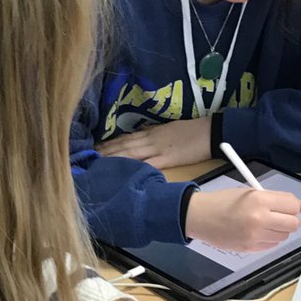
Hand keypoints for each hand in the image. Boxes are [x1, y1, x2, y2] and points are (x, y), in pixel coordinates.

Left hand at [95, 118, 210, 168]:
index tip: (96, 148)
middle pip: (124, 146)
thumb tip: (141, 137)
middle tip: (89, 157)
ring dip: (114, 158)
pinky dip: (134, 168)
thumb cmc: (193, 130)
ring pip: (131, 153)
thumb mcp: (170, 128)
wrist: (211, 131)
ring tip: (98, 163)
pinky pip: (148, 164)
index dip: (110, 143)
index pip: (126, 138)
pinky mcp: (168, 159)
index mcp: (152, 132)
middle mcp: (151, 139)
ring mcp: (158, 149)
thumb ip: (155, 134)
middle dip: (106, 152)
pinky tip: (123, 172)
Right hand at [185, 187, 300, 252]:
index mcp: (259, 200)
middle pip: (293, 224)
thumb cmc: (223, 201)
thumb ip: (277, 199)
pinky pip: (271, 245)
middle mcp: (259, 219)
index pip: (293, 206)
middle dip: (290, 220)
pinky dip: (269, 239)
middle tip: (279, 216)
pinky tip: (256, 232)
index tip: (295, 207)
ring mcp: (254, 236)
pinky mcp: (249, 248)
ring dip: (279, 230)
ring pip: (283, 236)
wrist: (199, 217)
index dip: (295, 207)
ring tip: (263, 223)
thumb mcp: (250, 192)